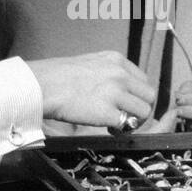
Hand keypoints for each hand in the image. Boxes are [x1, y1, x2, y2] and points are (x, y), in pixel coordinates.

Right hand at [26, 51, 155, 128]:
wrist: (42, 85)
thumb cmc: (58, 76)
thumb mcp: (90, 63)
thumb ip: (108, 72)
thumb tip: (117, 87)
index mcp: (116, 60)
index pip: (143, 80)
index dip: (137, 95)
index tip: (127, 104)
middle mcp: (120, 74)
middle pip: (149, 95)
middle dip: (141, 109)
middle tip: (126, 117)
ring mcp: (116, 93)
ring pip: (144, 111)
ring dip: (134, 121)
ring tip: (117, 124)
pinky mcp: (109, 112)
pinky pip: (128, 125)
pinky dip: (121, 130)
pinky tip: (109, 129)